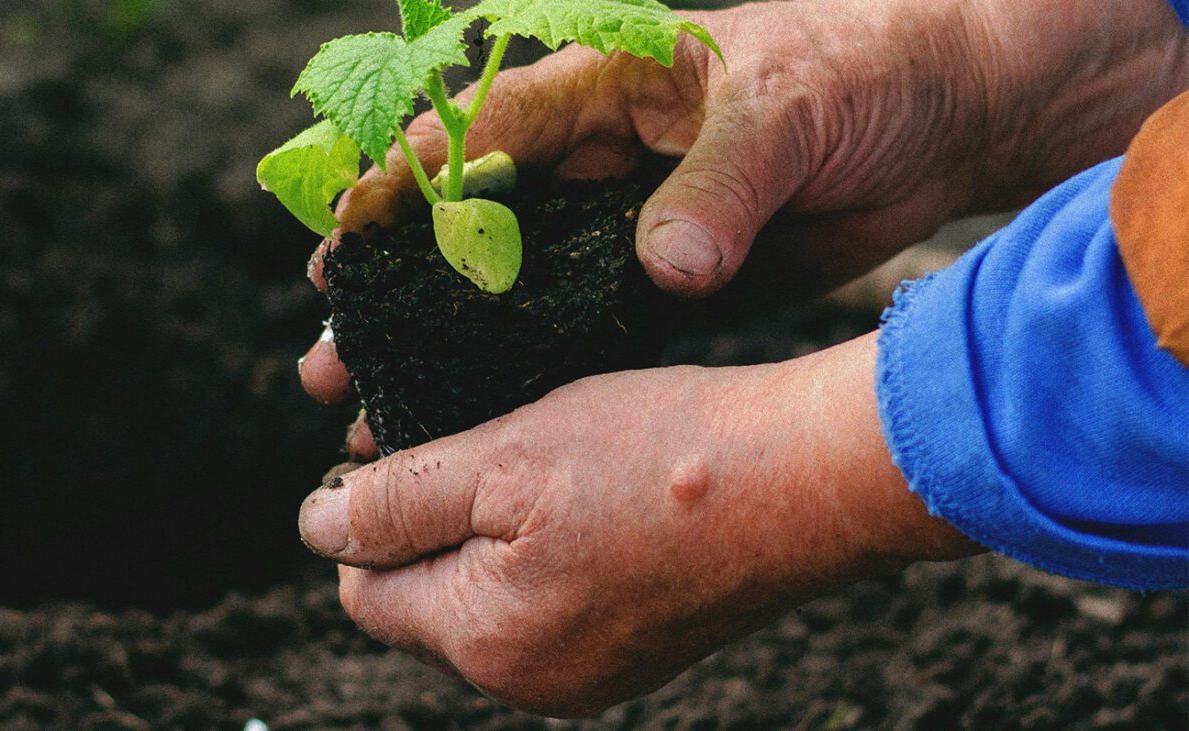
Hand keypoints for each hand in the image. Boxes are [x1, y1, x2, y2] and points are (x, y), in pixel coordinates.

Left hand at [298, 333, 978, 714]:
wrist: (808, 480)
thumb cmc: (658, 456)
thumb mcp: (503, 456)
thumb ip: (398, 500)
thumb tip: (315, 529)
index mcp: (486, 642)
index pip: (367, 591)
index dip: (367, 514)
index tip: (404, 447)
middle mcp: (534, 680)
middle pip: (427, 601)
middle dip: (431, 524)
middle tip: (477, 440)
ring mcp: (594, 671)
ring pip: (491, 599)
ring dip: (492, 531)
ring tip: (536, 458)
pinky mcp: (640, 646)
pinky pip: (555, 602)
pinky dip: (550, 548)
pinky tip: (587, 493)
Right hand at [300, 0, 1188, 416]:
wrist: (944, 114)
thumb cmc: (863, 72)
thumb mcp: (790, 109)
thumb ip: (721, 185)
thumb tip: (668, 268)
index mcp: (605, 89)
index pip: (475, 134)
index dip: (399, 191)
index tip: (341, 250)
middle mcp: (599, 162)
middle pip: (469, 232)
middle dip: (396, 294)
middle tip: (333, 358)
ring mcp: (626, 228)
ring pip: (512, 295)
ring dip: (448, 350)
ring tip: (379, 410)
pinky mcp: (666, 285)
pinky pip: (582, 333)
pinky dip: (531, 377)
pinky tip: (482, 421)